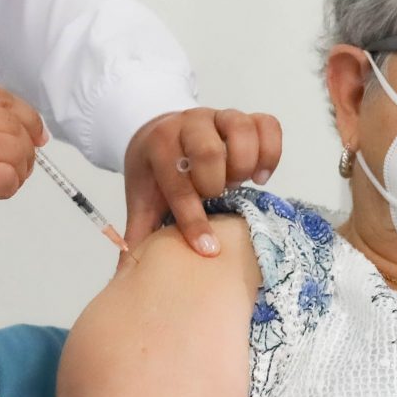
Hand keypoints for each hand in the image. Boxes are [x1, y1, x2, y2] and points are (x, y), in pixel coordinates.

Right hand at [0, 75, 44, 231]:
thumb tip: (5, 129)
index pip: (2, 97)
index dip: (26, 119)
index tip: (35, 136)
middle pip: (15, 123)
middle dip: (26, 148)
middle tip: (19, 166)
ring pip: (15, 150)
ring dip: (19, 170)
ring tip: (5, 182)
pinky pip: (4, 178)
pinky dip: (8, 187)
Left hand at [123, 108, 283, 256]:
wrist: (159, 133)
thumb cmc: (156, 173)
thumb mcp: (142, 200)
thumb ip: (139, 234)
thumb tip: (126, 280)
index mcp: (160, 145)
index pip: (177, 183)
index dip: (193, 220)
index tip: (208, 249)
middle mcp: (189, 124)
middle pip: (209, 151)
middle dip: (216, 184)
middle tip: (216, 199)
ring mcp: (219, 116)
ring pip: (241, 129)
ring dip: (244, 164)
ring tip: (239, 183)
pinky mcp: (245, 117)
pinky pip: (268, 124)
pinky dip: (270, 151)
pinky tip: (260, 176)